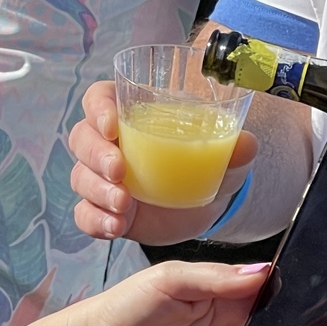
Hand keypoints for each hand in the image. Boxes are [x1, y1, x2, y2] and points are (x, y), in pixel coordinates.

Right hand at [68, 78, 257, 245]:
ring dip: (97, 190)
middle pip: (83, 137)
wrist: (202, 208)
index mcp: (131, 113)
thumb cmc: (204, 165)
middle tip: (120, 171)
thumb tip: (246, 143)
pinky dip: (95, 220)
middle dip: (96, 154)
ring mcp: (101, 178)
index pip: (99, 99)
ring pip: (80, 176)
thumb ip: (236, 150)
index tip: (113, 125)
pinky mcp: (103, 209)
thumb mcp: (223, 157)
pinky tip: (115, 227)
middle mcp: (109, 143)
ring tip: (124, 205)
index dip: (98, 108)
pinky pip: (84, 213)